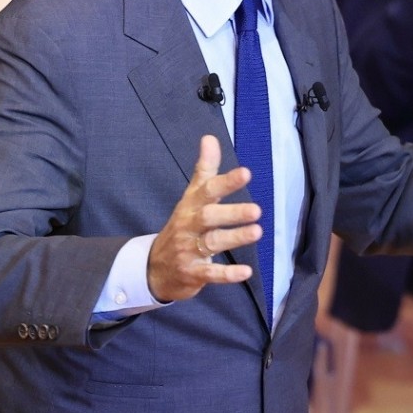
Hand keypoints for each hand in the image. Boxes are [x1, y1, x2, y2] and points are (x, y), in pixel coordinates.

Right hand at [147, 135, 262, 302]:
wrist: (155, 268)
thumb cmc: (182, 227)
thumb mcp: (191, 198)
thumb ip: (204, 170)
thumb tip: (210, 137)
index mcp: (190, 205)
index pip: (207, 190)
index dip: (226, 182)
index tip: (246, 173)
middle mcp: (188, 226)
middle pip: (208, 216)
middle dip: (231, 213)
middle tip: (256, 210)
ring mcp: (189, 250)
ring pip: (212, 243)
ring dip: (234, 238)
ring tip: (257, 232)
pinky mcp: (193, 273)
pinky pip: (210, 273)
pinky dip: (227, 274)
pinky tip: (246, 272)